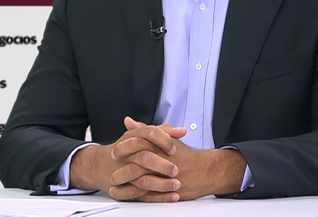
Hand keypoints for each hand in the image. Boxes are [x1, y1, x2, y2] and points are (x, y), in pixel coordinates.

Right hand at [70, 117, 185, 201]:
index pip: (149, 134)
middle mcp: (126, 154)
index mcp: (132, 137)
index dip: (164, 141)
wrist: (98, 164)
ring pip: (142, 179)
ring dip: (162, 184)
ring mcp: (123, 172)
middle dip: (162, 165)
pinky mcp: (123, 188)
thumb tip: (182, 130)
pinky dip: (157, 196)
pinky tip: (170, 196)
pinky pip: (139, 194)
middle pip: (144, 157)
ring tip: (176, 185)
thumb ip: (162, 131)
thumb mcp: (140, 135)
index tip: (174, 148)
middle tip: (176, 169)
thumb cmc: (124, 148)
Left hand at [122, 119, 247, 200]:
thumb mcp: (166, 138)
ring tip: (115, 184)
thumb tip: (129, 122)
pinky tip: (126, 194)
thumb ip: (146, 130)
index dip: (122, 149)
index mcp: (159, 146)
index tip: (113, 152)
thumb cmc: (185, 154)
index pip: (136, 145)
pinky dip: (135, 194)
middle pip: (135, 164)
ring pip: (140, 180)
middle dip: (121, 169)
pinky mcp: (166, 189)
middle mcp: (161, 160)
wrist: (205, 170)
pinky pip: (147, 194)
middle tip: (111, 172)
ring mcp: (163, 176)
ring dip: (125, 183)